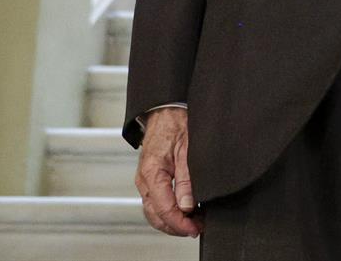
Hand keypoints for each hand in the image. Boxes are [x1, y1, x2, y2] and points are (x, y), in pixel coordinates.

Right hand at [135, 108, 201, 237]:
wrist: (165, 111)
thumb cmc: (176, 124)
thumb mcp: (188, 150)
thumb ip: (187, 179)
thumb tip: (187, 206)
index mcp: (151, 174)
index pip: (164, 209)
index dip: (180, 223)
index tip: (195, 229)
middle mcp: (144, 180)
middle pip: (156, 216)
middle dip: (176, 227)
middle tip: (197, 229)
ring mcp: (144, 181)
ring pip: (154, 212)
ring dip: (172, 221)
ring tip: (193, 223)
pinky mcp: (149, 179)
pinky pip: (155, 202)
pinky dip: (168, 211)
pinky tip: (184, 211)